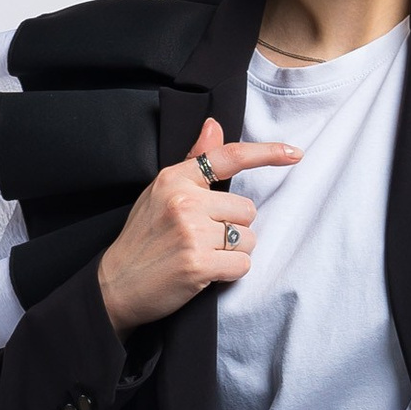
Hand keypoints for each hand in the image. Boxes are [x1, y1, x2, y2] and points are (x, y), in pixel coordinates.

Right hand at [95, 119, 299, 334]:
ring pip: (248, 239)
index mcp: (174, 178)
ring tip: (202, 257)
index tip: (294, 153)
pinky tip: (206, 273)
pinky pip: (242, 265)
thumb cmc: (143, 239)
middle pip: (247, 209)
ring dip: (233, 253)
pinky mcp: (198, 264)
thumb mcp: (160, 193)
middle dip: (234, 228)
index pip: (229, 157)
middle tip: (203, 240)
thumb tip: (214, 124)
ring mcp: (191, 232)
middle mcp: (184, 200)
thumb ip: (193, 162)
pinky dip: (230, 273)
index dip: (266, 153)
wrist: (116, 285)